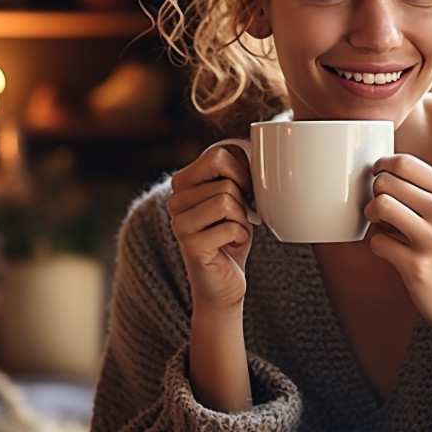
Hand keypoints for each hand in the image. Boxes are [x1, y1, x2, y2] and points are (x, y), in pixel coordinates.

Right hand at [168, 146, 254, 314]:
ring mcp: (179, 223)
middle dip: (242, 203)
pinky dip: (241, 238)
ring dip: (241, 222)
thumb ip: (235, 174)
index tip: (242, 194)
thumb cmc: (231, 238)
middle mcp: (174, 200)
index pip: (217, 155)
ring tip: (231, 234)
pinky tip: (230, 248)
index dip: (241, 173)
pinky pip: (232, 227)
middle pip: (226, 181)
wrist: (223, 284)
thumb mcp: (234, 199)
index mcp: (182, 183)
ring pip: (228, 201)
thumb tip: (257, 148)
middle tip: (233, 221)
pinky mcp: (191, 245)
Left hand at [365, 154, 431, 370]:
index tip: (378, 175)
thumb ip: (424, 190)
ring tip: (382, 225)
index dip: (382, 166)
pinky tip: (390, 250)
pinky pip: (376, 240)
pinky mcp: (416, 265)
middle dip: (375, 192)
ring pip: (379, 205)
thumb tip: (381, 170)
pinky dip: (376, 244)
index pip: (406, 162)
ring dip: (372, 215)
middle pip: (387, 181)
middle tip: (381, 208)